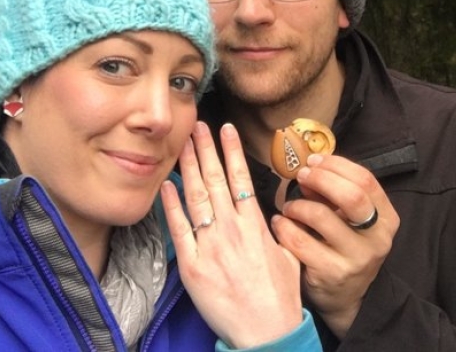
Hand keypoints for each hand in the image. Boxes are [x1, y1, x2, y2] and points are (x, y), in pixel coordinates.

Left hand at [160, 122, 303, 347]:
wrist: (265, 332)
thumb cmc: (280, 298)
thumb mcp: (289, 257)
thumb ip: (278, 234)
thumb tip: (272, 217)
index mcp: (256, 225)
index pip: (240, 178)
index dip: (231, 151)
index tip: (225, 129)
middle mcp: (232, 230)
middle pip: (215, 180)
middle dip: (205, 149)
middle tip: (196, 125)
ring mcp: (211, 246)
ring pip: (197, 197)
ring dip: (189, 167)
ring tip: (183, 143)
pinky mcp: (193, 266)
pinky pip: (179, 230)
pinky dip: (171, 206)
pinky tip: (166, 185)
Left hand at [271, 154, 399, 338]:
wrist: (346, 298)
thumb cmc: (344, 248)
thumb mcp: (349, 220)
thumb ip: (333, 195)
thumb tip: (308, 170)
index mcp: (387, 218)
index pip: (366, 180)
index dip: (336, 165)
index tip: (314, 161)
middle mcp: (377, 238)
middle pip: (351, 196)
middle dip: (320, 179)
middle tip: (301, 176)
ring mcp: (356, 258)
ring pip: (321, 216)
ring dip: (298, 205)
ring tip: (289, 207)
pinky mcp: (332, 273)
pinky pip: (300, 241)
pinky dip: (285, 227)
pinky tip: (280, 224)